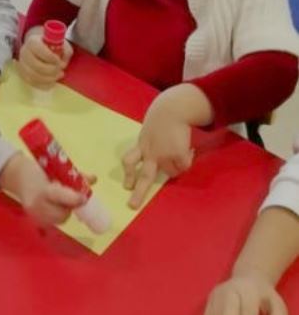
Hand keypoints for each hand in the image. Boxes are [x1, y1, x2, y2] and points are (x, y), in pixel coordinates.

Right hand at [0, 153, 87, 226]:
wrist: (16, 175)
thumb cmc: (37, 168)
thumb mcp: (55, 166)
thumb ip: (74, 175)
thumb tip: (93, 179)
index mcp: (41, 188)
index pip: (59, 196)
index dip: (74, 199)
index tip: (84, 197)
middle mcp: (36, 204)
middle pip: (61, 213)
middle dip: (70, 206)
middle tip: (72, 197)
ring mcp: (34, 214)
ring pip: (58, 219)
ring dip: (64, 211)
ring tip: (61, 200)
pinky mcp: (34, 220)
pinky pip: (52, 222)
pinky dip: (57, 215)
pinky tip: (55, 206)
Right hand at [17, 31, 72, 89]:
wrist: (38, 47)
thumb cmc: (50, 45)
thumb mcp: (61, 43)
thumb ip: (65, 51)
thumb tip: (62, 64)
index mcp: (33, 42)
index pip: (40, 50)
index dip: (51, 58)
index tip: (59, 61)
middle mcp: (24, 52)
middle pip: (36, 65)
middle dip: (51, 70)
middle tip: (61, 71)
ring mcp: (22, 64)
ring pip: (33, 76)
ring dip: (48, 79)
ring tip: (58, 76)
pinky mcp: (23, 74)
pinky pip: (32, 83)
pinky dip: (44, 85)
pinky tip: (52, 82)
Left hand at [122, 84, 212, 208]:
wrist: (173, 109)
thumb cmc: (161, 120)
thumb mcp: (149, 133)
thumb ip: (148, 146)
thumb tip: (158, 165)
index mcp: (142, 146)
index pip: (129, 160)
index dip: (128, 174)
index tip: (127, 186)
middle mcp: (150, 152)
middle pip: (144, 176)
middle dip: (139, 193)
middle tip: (133, 205)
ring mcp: (164, 154)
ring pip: (171, 173)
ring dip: (176, 166)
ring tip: (178, 152)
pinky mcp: (177, 154)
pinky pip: (184, 167)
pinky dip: (187, 160)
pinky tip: (187, 149)